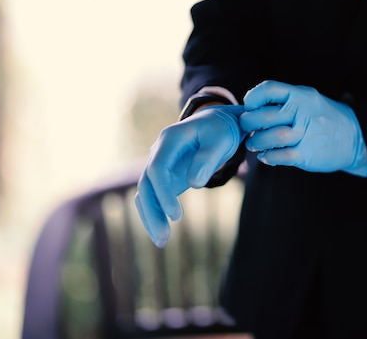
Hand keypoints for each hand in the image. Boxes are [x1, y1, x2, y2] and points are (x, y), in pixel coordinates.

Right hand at [135, 105, 244, 246]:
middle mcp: (159, 152)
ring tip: (161, 242)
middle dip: (152, 211)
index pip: (158, 169)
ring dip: (151, 217)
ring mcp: (160, 165)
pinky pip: (155, 197)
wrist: (218, 124)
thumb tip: (195, 184)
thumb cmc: (221, 131)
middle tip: (163, 238)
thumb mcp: (221, 140)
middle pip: (146, 184)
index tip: (176, 216)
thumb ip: (208, 159)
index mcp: (170, 139)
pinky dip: (156, 213)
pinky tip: (161, 233)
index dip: (164, 193)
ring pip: (146, 193)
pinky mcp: (166, 177)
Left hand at [240, 80, 366, 176]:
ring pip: (271, 137)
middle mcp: (303, 113)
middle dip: (249, 122)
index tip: (249, 106)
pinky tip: (266, 156)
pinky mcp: (308, 154)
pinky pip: (281, 156)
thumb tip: (252, 108)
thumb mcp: (309, 100)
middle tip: (247, 127)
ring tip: (254, 144)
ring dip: (257, 142)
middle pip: (265, 116)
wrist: (355, 137)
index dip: (253, 98)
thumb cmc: (325, 118)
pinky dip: (268, 157)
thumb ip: (284, 101)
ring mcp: (306, 134)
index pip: (269, 89)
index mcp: (301, 96)